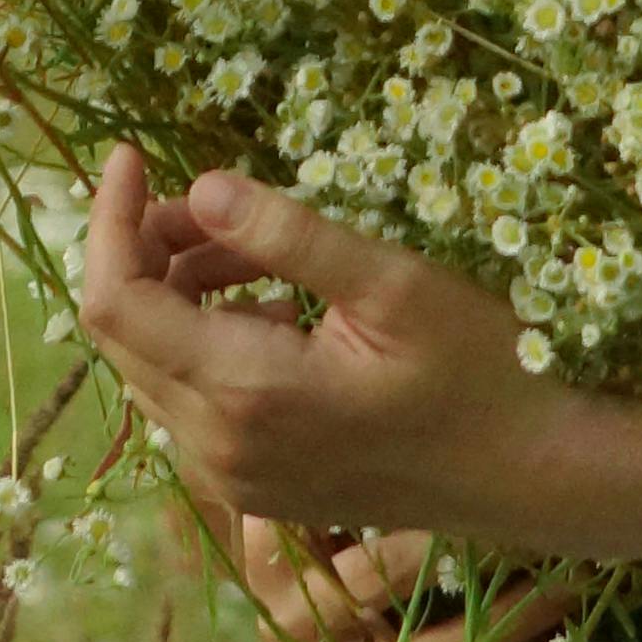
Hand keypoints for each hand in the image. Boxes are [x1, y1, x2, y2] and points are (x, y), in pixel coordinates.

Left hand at [76, 148, 603, 573]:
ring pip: (156, 365)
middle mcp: (216, 448)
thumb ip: (288, 236)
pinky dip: (208, 339)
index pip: (114, 303)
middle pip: (123, 333)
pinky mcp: (254, 487)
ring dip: (183, 293)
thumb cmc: (481, 374)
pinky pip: (191, 401)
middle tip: (215, 201)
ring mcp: (232, 479)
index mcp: (242, 393)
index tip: (132, 154)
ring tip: (262, 251)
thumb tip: (202, 186)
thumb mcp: (393, 285)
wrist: (533, 478)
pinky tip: (280, 310)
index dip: (108, 220)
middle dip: (147, 251)